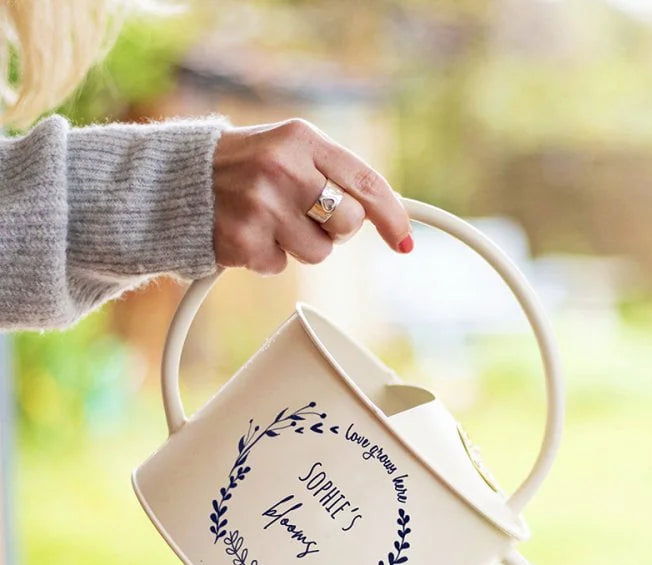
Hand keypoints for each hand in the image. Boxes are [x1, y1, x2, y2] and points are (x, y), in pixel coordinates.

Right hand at [212, 118, 412, 274]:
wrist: (173, 181)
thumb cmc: (244, 167)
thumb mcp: (288, 151)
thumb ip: (333, 174)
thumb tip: (389, 214)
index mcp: (301, 139)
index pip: (365, 182)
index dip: (391, 216)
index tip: (405, 241)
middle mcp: (282, 168)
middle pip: (347, 224)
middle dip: (335, 230)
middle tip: (306, 216)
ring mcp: (261, 205)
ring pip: (319, 253)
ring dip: (300, 246)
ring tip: (270, 221)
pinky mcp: (242, 240)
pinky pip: (280, 266)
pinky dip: (267, 258)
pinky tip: (246, 234)